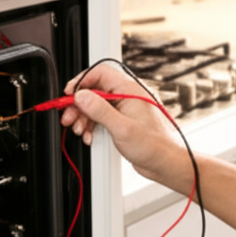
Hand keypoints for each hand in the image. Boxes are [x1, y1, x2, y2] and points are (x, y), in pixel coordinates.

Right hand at [60, 63, 192, 192]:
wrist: (167, 163)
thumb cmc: (155, 146)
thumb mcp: (122, 128)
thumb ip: (100, 110)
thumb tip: (81, 96)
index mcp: (131, 89)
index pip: (100, 73)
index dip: (81, 81)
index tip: (69, 94)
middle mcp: (128, 95)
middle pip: (95, 90)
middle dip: (79, 104)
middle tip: (68, 116)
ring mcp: (125, 108)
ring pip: (96, 105)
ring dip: (83, 117)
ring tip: (78, 129)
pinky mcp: (123, 121)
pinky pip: (102, 117)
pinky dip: (92, 125)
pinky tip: (89, 135)